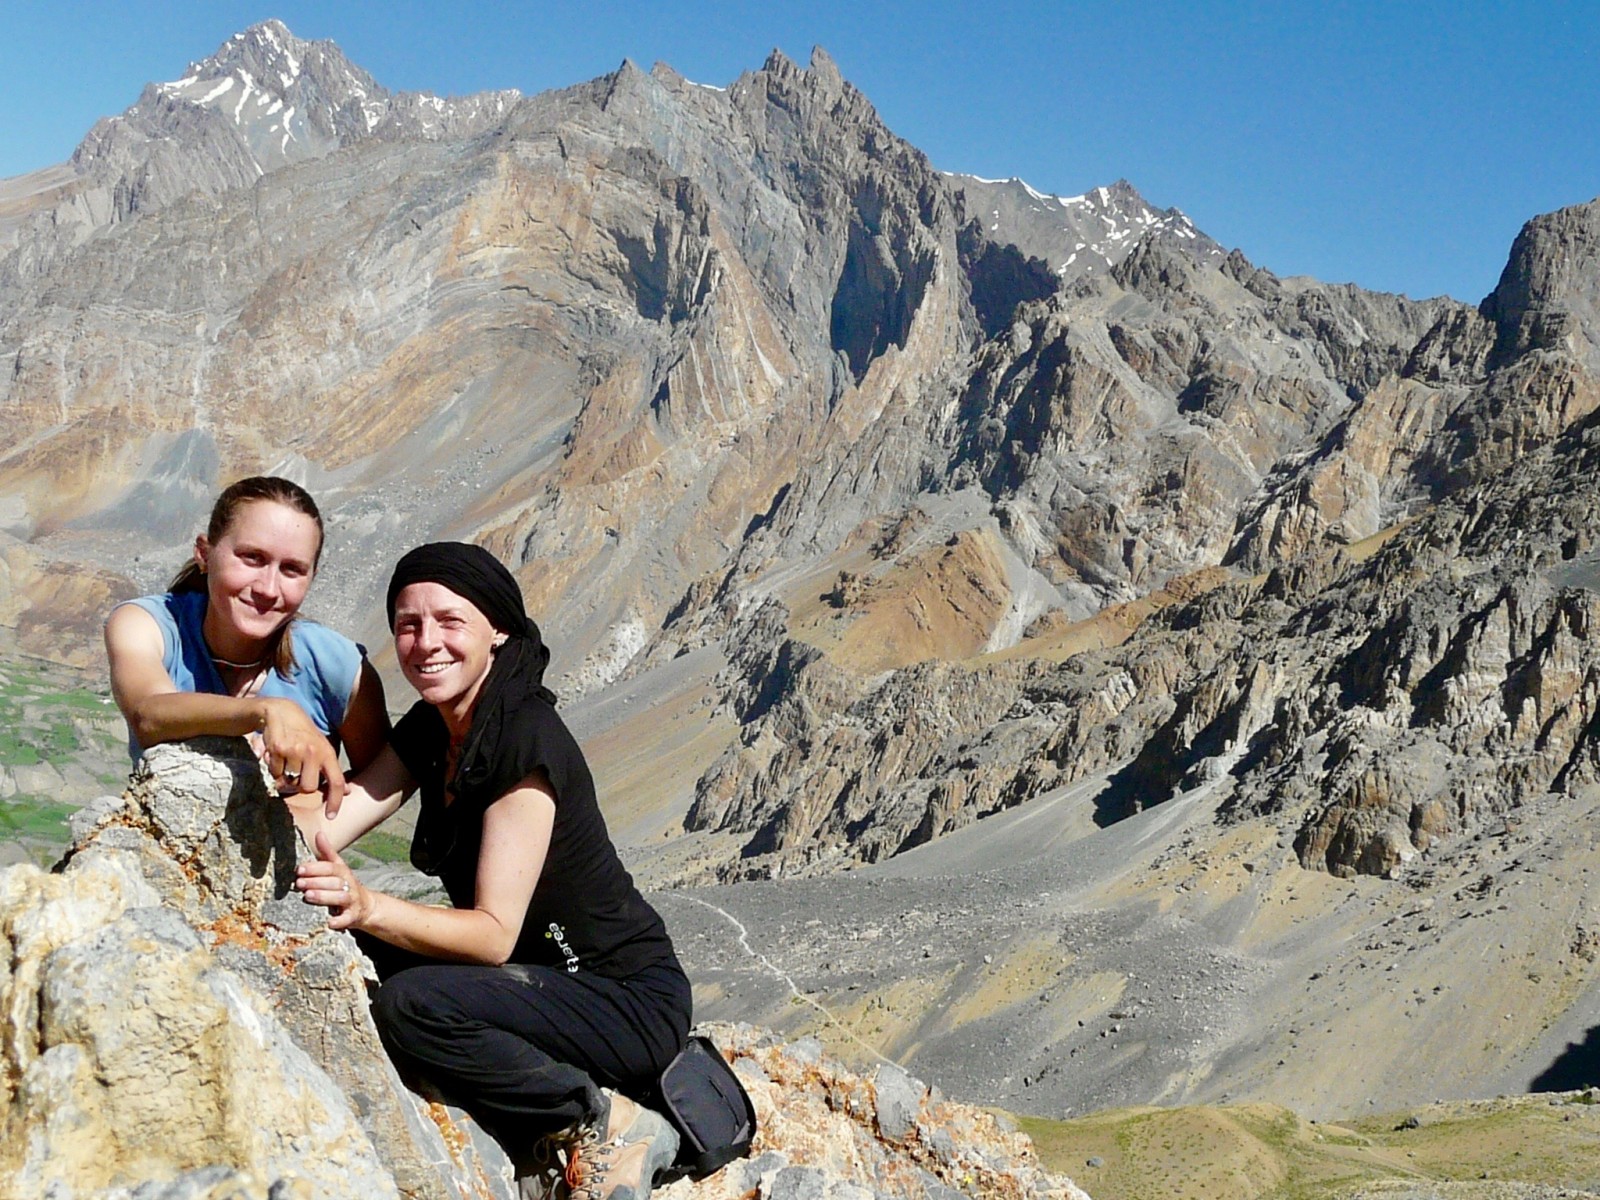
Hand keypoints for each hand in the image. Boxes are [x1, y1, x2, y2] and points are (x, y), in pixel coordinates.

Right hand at [260, 698, 348, 817]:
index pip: (336, 782)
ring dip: (284, 777)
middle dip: (299, 786)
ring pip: (288, 782)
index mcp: (327, 753)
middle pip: (307, 787)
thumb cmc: (304, 734)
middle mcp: (313, 752)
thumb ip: (332, 770)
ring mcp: (295, 750)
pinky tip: (276, 756)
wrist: (281, 712)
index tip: (331, 817)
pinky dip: (273, 769)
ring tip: (286, 762)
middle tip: (296, 775)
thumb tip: (346, 792)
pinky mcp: (277, 749)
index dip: (335, 801)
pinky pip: (274, 772)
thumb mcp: (322, 748)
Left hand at [295, 831, 367, 929]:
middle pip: (334, 881)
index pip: (330, 867)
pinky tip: (329, 922)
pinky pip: (347, 919)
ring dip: (324, 896)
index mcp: (343, 872)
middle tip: (298, 883)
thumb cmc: (344, 885)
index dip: (315, 868)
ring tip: (308, 896)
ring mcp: (352, 901)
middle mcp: (349, 885)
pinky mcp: (352, 916)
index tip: (299, 869)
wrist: (365, 906)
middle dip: (315, 881)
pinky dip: (339, 921)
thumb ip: (327, 853)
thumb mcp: (338, 868)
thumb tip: (319, 833)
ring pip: (340, 897)